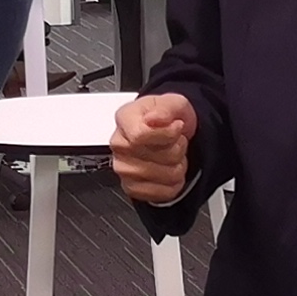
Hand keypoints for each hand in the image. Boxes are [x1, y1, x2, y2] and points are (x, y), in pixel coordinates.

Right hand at [110, 91, 196, 207]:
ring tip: (170, 154)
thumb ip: (165, 108)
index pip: (141, 135)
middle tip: (172, 141)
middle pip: (161, 157)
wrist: (168, 132)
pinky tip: (167, 169)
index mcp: (125, 120)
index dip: (167, 134)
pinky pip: (164, 193)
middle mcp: (119, 145)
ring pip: (167, 176)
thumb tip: (154, 119)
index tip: (176, 127)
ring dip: (177, 165)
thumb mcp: (173, 102)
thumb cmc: (166, 118)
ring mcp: (123, 169)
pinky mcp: (132, 188)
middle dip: (177, 148)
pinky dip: (174, 183)